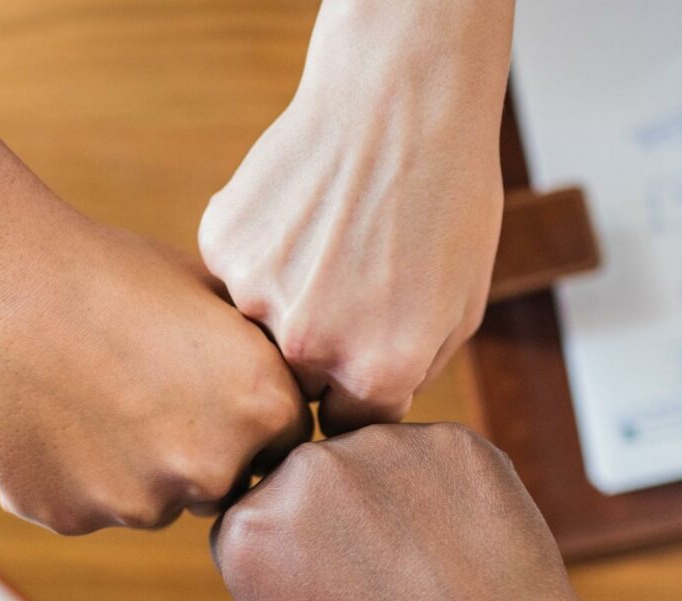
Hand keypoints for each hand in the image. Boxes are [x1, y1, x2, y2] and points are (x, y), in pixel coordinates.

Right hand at [0, 193, 309, 534]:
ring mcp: (139, 504)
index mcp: (264, 408)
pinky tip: (46, 414)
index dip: (241, 412)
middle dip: (193, 448)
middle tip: (138, 385)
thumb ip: (259, 358)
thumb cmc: (103, 268)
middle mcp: (213, 470)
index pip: (279, 443)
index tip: (200, 379)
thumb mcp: (209, 295)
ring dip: (131, 465)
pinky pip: (87, 507)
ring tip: (85, 391)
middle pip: (220, 483)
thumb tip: (294, 390)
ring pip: (152, 501)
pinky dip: (71, 475)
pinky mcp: (70, 519)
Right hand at [198, 0, 511, 433]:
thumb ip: (407, 376)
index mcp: (378, 372)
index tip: (360, 354)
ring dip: (284, 300)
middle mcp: (310, 346)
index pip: (345, 424)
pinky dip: (260, 254)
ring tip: (328, 241)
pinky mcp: (222, 246)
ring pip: (258, 330)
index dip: (354, 390)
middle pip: (294, 386)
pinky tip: (299, 215)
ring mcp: (258, 295)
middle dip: (316, 353)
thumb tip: (358, 412)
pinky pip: (234, 276)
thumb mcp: (459, 306)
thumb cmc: (447, 199)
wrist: (402, 96)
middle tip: (346, 288)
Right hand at [212, 424, 681, 600]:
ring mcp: (385, 447)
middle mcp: (308, 470)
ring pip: (372, 461)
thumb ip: (266, 588)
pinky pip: (435, 458)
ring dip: (387, 499)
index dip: (285, 559)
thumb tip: (285, 547)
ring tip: (425, 569)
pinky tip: (460, 550)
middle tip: (378, 576)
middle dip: (331, 517)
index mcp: (250, 528)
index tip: (322, 592)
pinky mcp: (454, 442)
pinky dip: (447, 494)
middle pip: (305, 479)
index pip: (249, 519)